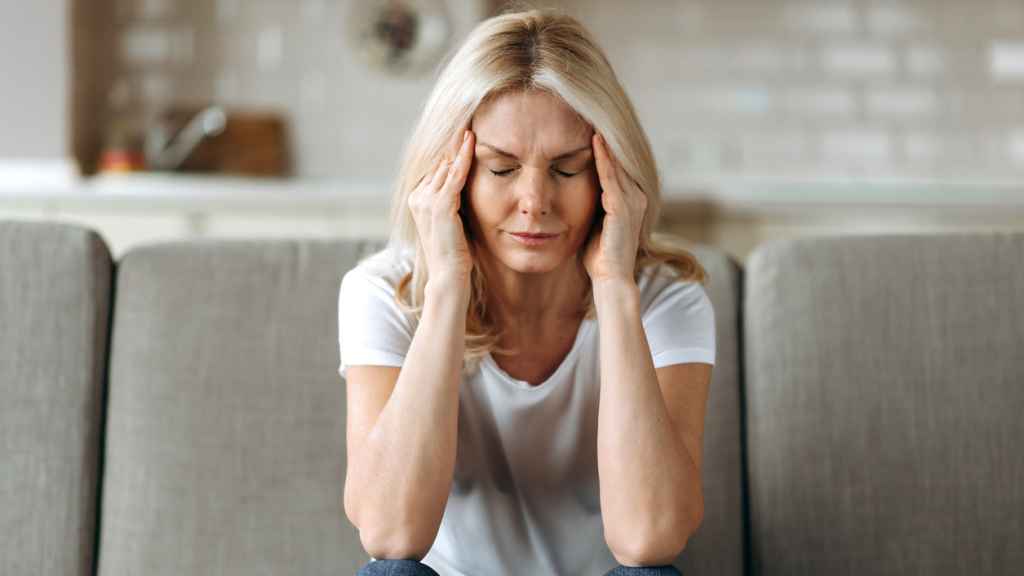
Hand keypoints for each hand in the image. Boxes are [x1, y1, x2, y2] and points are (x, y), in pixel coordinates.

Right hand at [407, 129, 475, 283]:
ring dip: (460, 146)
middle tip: (469, 122)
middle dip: (454, 145)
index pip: (435, 168)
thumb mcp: (450, 220)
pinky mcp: (441, 205)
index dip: (450, 152)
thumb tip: (462, 184)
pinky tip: (472, 142)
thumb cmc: (454, 252)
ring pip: (446, 165)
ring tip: (472, 126)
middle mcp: (417, 196)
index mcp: (417, 199)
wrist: (448, 275)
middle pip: (439, 163)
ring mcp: (426, 200)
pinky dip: (464, 157)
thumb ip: (452, 201)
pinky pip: (454, 174)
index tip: (464, 133)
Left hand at [583, 132, 646, 283]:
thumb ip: (593, 204)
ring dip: (604, 141)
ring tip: (591, 117)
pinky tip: (594, 140)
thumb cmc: (599, 256)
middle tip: (590, 111)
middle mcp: (637, 197)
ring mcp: (632, 201)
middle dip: (605, 137)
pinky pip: (612, 176)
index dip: (604, 146)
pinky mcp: (623, 208)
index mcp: (630, 200)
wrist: (610, 279)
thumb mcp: (595, 222)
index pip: (616, 166)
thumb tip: (573, 189)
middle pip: (619, 159)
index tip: (587, 124)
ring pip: (616, 163)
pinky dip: (604, 158)